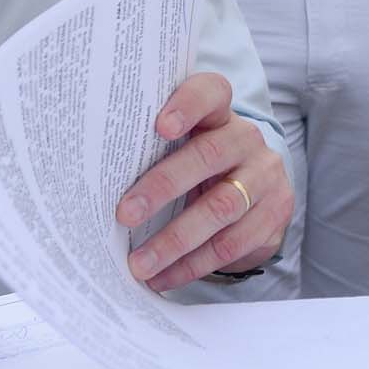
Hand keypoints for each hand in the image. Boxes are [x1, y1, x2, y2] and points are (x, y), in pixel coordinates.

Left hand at [116, 72, 294, 291]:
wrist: (257, 194)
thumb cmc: (199, 168)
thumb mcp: (184, 150)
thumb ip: (154, 150)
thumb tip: (93, 180)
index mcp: (219, 115)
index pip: (211, 92)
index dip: (188, 105)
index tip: (160, 125)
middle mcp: (246, 140)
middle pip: (208, 156)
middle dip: (163, 187)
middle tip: (125, 214)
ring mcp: (265, 176)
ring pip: (221, 208)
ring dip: (175, 241)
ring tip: (139, 264)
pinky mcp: (275, 213)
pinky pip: (232, 244)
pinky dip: (193, 265)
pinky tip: (164, 277)